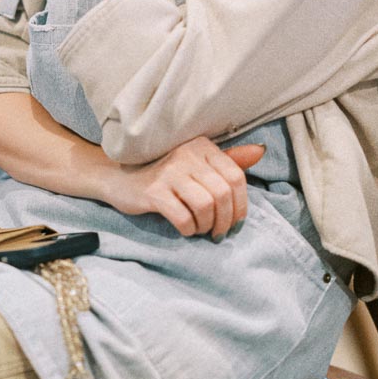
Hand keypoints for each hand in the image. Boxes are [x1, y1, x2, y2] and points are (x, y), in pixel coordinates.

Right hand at [113, 137, 263, 238]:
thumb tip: (259, 152)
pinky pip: (183, 217)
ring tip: (201, 230)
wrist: (118, 177)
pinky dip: (189, 229)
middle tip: (218, 232)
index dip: (241, 205)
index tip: (235, 221)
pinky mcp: (154, 191)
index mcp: (202, 146)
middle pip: (223, 194)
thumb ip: (227, 160)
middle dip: (225, 220)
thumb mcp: (196, 163)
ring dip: (207, 226)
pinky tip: (186, 229)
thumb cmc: (163, 173)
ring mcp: (169, 172)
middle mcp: (187, 154)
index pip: (236, 176)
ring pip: (206, 206)